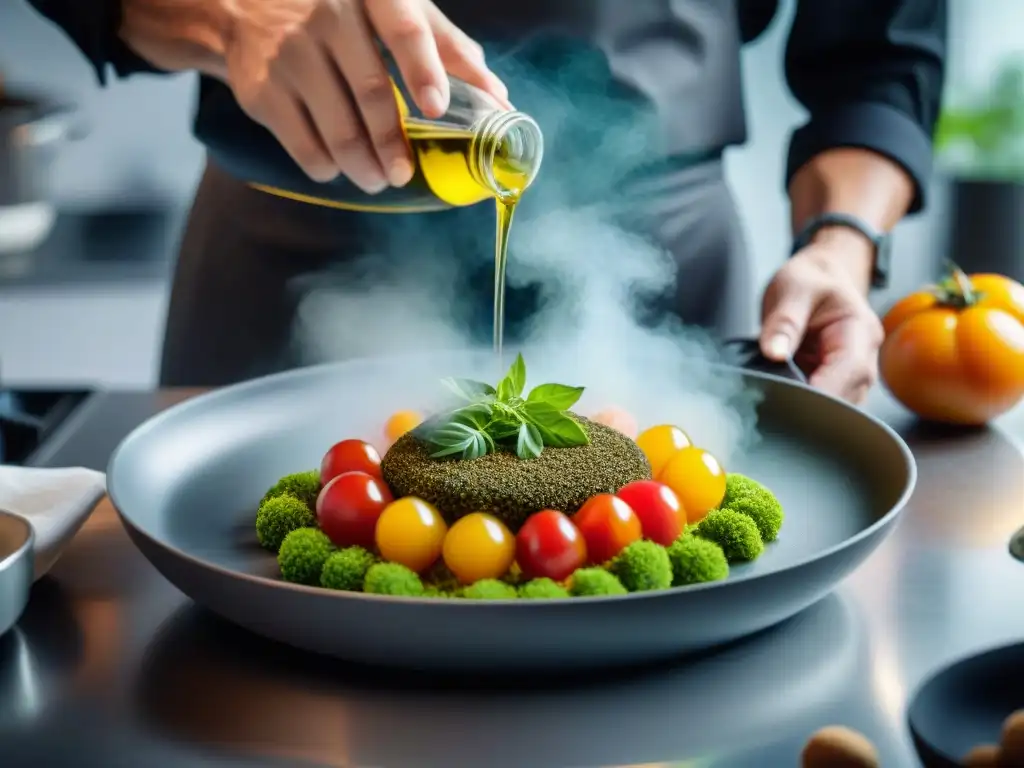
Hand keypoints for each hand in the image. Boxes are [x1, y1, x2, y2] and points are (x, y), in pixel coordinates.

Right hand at [222, 0, 508, 189]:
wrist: (247, 6)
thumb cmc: (342, 11)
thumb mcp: (392, 10)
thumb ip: (446, 47)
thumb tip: (497, 97)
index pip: (404, 28)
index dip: (423, 70)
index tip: (436, 107)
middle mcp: (328, 15)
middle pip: (371, 93)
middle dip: (393, 145)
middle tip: (403, 173)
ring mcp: (289, 52)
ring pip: (338, 130)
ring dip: (364, 168)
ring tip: (376, 178)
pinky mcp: (261, 89)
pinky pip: (304, 146)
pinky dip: (326, 167)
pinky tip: (337, 166)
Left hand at [758, 231, 883, 403]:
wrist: (820, 277)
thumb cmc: (811, 281)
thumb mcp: (792, 289)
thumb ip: (784, 322)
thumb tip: (774, 353)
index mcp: (860, 331)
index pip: (849, 373)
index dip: (822, 392)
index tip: (790, 399)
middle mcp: (863, 358)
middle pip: (846, 398)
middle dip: (812, 405)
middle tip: (772, 402)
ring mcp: (851, 375)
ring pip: (837, 408)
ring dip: (808, 408)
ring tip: (775, 398)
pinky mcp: (834, 384)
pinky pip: (825, 405)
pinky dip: (804, 405)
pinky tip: (782, 399)